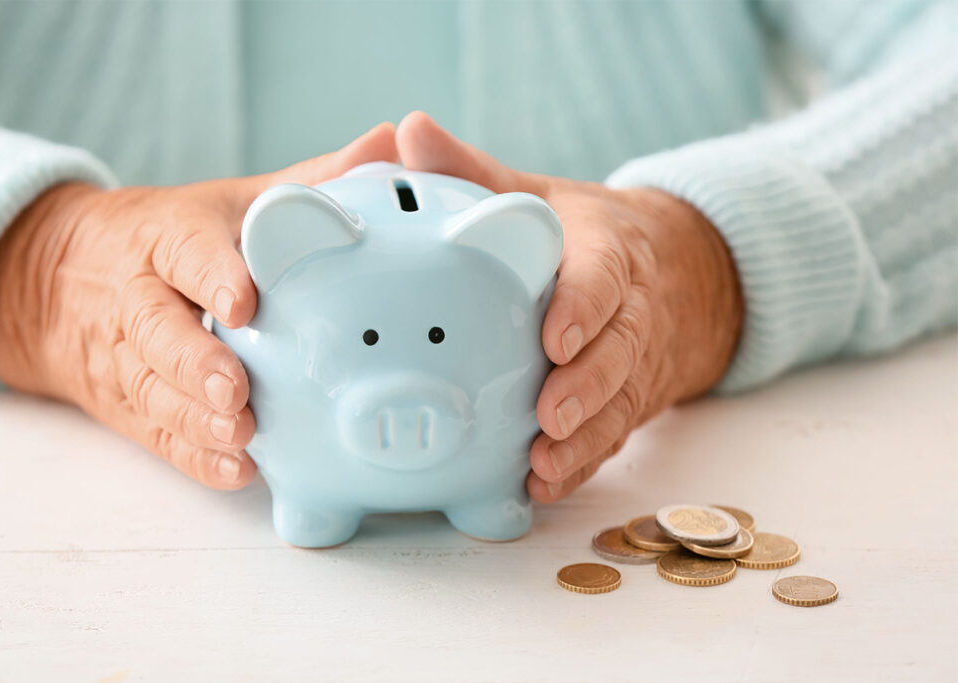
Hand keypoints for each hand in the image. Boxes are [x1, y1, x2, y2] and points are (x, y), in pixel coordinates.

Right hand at [0, 123, 397, 488]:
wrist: (60, 280)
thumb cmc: (174, 238)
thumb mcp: (233, 200)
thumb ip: (311, 181)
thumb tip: (391, 143)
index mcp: (165, 238)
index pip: (183, 253)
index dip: (211, 277)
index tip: (244, 302)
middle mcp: (139, 297)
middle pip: (157, 332)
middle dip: (195, 363)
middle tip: (238, 391)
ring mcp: (127, 355)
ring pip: (153, 389)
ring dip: (195, 418)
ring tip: (241, 434)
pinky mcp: (127, 403)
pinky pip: (156, 433)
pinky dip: (193, 456)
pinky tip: (235, 470)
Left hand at [396, 112, 742, 502]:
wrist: (676, 273)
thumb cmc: (585, 236)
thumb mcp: (539, 196)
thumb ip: (477, 172)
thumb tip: (409, 130)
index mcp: (608, 251)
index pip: (606, 274)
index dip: (586, 305)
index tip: (556, 335)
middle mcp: (631, 311)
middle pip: (620, 350)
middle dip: (588, 386)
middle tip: (549, 416)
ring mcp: (634, 362)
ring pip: (620, 404)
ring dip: (585, 440)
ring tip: (542, 465)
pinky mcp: (629, 400)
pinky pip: (612, 436)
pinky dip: (582, 464)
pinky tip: (542, 487)